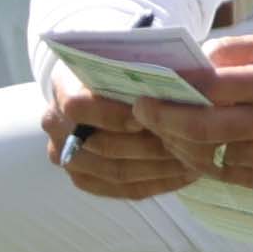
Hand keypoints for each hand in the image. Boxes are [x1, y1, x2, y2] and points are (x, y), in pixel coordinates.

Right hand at [40, 66, 195, 201]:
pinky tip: (186, 175)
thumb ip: (137, 72)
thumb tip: (177, 82)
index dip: (114, 114)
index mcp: (63, 89)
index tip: (148, 115)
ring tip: (196, 160)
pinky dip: (159, 183)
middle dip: (149, 145)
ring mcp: (68, 157)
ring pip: (117, 172)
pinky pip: (124, 189)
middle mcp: (57, 126)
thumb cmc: (119, 70)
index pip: (78, 106)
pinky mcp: (85, 178)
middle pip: (104, 145)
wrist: (98, 88)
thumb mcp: (123, 61)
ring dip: (160, 168)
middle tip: (187, 143)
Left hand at [128, 33, 252, 191]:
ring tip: (160, 131)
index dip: (176, 90)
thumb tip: (188, 65)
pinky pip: (223, 175)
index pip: (214, 88)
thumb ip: (231, 51)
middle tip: (141, 112)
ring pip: (208, 157)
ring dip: (176, 145)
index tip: (147, 89)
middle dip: (163, 121)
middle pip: (204, 129)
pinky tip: (186, 148)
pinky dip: (199, 161)